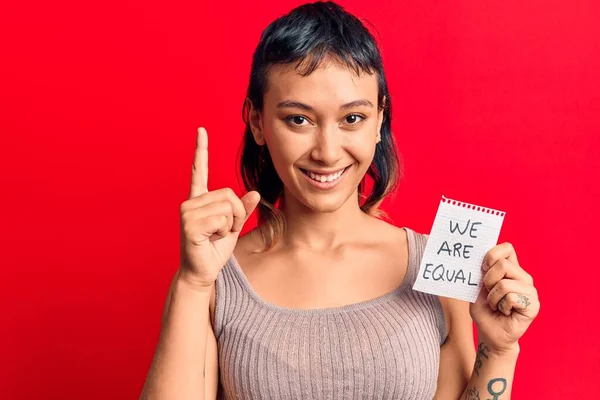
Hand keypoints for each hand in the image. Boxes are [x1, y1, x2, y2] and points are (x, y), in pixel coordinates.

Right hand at [178, 127, 260, 288]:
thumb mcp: (233, 227)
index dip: (201, 150)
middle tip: (224, 230)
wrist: (202, 273)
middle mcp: (191, 202)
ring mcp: (188, 212)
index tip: (201, 130)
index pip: (199, 170)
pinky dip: (224, 231)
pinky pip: (222, 219)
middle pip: (230, 194)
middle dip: (237, 214)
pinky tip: (211, 239)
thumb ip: (243, 209)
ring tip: (216, 235)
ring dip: (230, 224)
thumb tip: (255, 192)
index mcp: (199, 200)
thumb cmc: (214, 250)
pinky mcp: (190, 224)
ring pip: (228, 207)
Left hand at [470, 242, 539, 354]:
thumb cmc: (484, 311)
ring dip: (493, 298)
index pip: (507, 248)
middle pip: (503, 264)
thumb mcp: (478, 289)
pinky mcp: (533, 305)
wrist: (490, 334)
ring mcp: (530, 290)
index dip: (492, 254)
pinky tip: (506, 313)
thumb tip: (483, 260)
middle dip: (488, 281)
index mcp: (510, 269)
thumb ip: (483, 274)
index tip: (482, 268)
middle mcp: (522, 277)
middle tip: (489, 294)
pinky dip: (502, 306)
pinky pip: (511, 298)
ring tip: (497, 306)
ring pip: (505, 284)